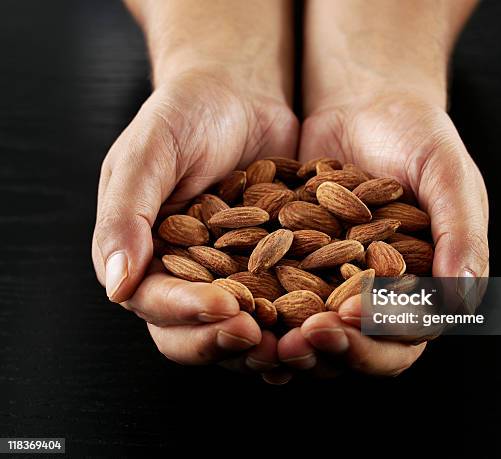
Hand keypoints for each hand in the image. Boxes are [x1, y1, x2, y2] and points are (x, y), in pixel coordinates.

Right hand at [92, 70, 297, 376]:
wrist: (239, 90)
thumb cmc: (185, 114)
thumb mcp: (150, 153)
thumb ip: (128, 215)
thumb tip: (116, 287)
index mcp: (143, 256)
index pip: (156, 303)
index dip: (188, 314)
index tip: (228, 308)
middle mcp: (183, 274)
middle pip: (196, 332)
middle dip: (228, 342)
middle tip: (266, 341)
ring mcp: (229, 273)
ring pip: (241, 327)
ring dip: (267, 345)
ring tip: (298, 344)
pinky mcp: (269, 265)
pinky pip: (281, 301)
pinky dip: (297, 318)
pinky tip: (323, 322)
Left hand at [278, 89, 488, 376]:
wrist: (364, 103)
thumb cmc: (416, 134)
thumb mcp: (445, 173)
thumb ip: (460, 231)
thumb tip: (461, 296)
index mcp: (425, 285)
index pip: (407, 334)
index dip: (380, 334)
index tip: (350, 314)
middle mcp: (379, 294)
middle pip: (358, 345)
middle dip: (330, 349)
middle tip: (297, 341)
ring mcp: (334, 283)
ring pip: (316, 333)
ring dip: (291, 342)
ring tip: (263, 334)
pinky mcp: (296, 265)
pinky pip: (279, 297)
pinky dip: (261, 309)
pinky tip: (238, 307)